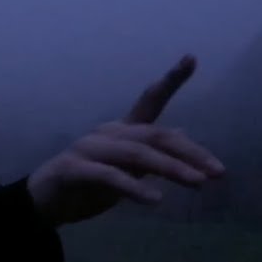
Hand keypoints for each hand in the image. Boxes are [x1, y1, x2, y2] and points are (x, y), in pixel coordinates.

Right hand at [27, 54, 224, 224]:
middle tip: (218, 172)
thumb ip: (152, 150)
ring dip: (171, 168)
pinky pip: (110, 177)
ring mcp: (89, 149)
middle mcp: (107, 133)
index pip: (150, 101)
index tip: (191, 58)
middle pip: (155, 135)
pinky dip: (134, 188)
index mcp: (120, 130)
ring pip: (137, 154)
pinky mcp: (75, 170)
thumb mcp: (126, 167)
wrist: (44, 204)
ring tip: (197, 183)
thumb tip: (186, 133)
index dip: (171, 80)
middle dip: (190, 152)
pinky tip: (155, 200)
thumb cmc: (87, 185)